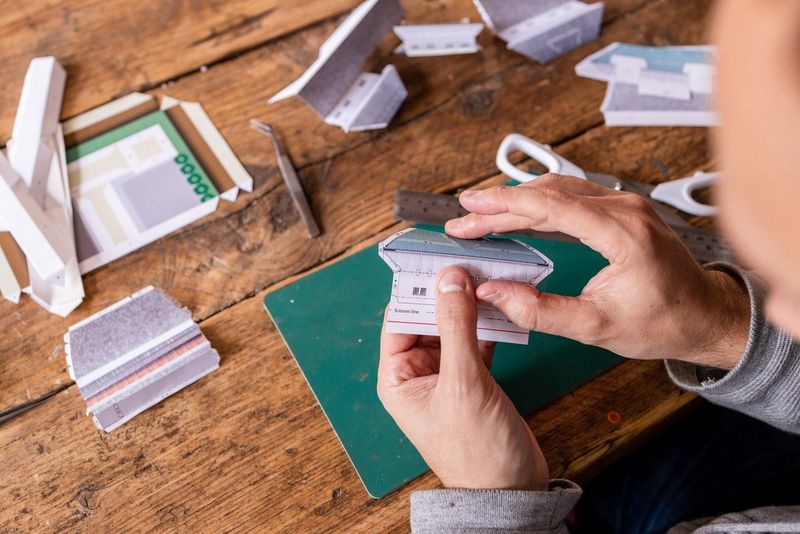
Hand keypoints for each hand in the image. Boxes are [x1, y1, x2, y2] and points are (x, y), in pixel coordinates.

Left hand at [377, 266, 548, 489]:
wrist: (512, 490)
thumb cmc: (476, 452)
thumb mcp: (463, 384)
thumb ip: (456, 328)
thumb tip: (450, 280)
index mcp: (398, 379)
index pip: (399, 320)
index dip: (417, 290)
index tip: (438, 261)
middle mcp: (419, 375)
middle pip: (428, 319)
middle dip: (448, 294)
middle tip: (470, 264)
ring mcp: (448, 376)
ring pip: (455, 327)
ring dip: (471, 306)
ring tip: (489, 278)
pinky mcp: (475, 379)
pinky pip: (477, 340)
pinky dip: (489, 324)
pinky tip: (503, 306)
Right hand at [446, 174, 750, 369]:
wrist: (707, 316)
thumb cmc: (664, 323)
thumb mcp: (597, 327)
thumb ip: (540, 312)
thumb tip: (493, 294)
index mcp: (623, 233)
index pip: (551, 205)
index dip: (504, 204)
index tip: (470, 207)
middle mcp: (625, 209)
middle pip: (548, 194)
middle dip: (500, 206)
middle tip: (464, 219)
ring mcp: (626, 205)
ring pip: (559, 190)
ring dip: (517, 202)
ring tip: (481, 216)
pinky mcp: (623, 210)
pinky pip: (573, 197)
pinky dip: (539, 204)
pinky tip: (518, 213)